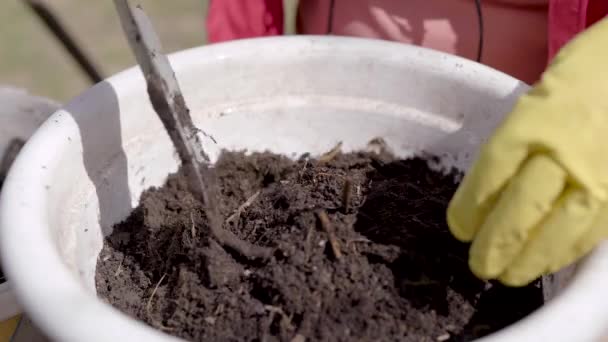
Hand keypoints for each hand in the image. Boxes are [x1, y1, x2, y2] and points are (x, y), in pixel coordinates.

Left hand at [447, 19, 607, 285]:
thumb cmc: (577, 81)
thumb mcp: (533, 103)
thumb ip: (511, 146)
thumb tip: (483, 197)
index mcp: (534, 120)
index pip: (493, 171)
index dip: (471, 206)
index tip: (459, 229)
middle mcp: (565, 150)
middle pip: (522, 206)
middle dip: (496, 243)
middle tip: (479, 266)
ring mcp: (599, 174)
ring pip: (559, 229)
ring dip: (529, 259)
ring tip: (507, 275)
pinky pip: (591, 232)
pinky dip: (564, 252)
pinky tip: (546, 263)